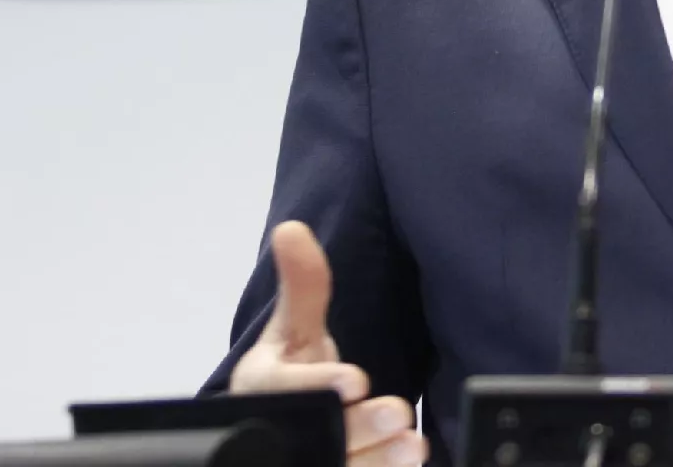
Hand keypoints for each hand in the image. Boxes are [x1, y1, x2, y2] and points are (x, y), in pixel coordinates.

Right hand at [230, 221, 427, 465]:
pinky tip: (409, 462)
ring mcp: (303, 461)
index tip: (354, 381)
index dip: (319, 387)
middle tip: (396, 413)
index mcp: (261, 389)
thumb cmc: (292, 375)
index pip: (285, 391)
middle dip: (359, 428)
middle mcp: (278, 434)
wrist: (287, 431)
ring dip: (378, 460)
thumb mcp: (294, 331)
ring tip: (410, 444)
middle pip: (318, 439)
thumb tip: (291, 228)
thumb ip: (302, 288)